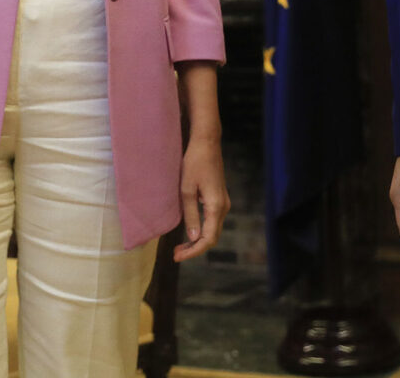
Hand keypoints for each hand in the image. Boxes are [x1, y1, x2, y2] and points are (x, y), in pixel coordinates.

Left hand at [173, 136, 229, 261]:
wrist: (207, 143)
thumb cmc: (194, 163)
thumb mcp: (187, 189)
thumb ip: (191, 215)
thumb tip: (193, 238)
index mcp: (215, 206)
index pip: (207, 239)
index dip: (193, 251)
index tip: (177, 256)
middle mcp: (223, 207)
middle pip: (212, 237)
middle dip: (195, 249)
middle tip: (176, 254)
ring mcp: (223, 202)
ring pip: (213, 230)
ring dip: (198, 241)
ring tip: (180, 245)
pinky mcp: (219, 198)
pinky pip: (212, 221)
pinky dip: (201, 230)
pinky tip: (189, 230)